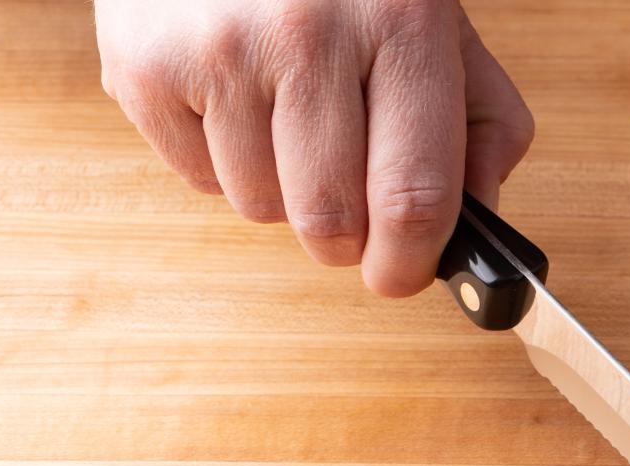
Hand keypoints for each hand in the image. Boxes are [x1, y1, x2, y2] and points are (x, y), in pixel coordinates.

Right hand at [94, 0, 532, 295]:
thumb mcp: (443, 28)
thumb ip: (483, 126)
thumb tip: (479, 221)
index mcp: (402, 27)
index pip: (414, 196)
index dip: (409, 263)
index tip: (401, 275)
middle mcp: (309, 35)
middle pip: (331, 222)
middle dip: (346, 241)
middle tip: (348, 206)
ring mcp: (220, 50)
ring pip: (261, 209)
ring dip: (282, 193)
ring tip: (286, 120)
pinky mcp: (145, 65)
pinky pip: (199, 180)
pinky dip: (222, 162)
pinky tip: (235, 99)